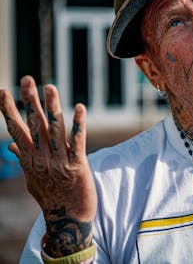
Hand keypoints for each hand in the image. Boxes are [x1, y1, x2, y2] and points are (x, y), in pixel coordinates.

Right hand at [0, 76, 95, 256]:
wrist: (68, 220)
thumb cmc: (52, 196)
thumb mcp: (32, 178)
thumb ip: (23, 158)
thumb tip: (10, 145)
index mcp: (30, 159)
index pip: (16, 129)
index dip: (9, 110)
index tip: (3, 92)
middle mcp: (42, 158)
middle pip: (34, 125)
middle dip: (29, 101)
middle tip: (27, 79)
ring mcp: (59, 161)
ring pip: (55, 129)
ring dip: (52, 107)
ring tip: (50, 87)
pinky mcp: (78, 165)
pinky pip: (77, 141)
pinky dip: (78, 124)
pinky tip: (80, 108)